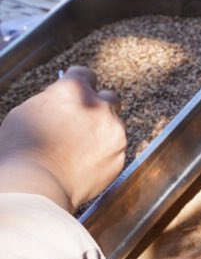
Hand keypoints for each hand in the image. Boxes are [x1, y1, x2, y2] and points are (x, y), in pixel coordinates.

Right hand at [0, 67, 126, 211]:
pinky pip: (115, 149)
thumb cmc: (22, 148)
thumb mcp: (28, 112)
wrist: (36, 184)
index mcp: (75, 90)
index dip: (79, 82)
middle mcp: (99, 106)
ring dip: (102, 131)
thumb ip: (53, 101)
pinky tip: (84, 163)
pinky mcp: (120, 155)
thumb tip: (62, 101)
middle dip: (98, 105)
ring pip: (114, 125)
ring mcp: (114, 131)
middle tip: (84, 118)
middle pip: (109, 98)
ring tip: (79, 147)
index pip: (85, 74)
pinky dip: (104, 153)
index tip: (77, 88)